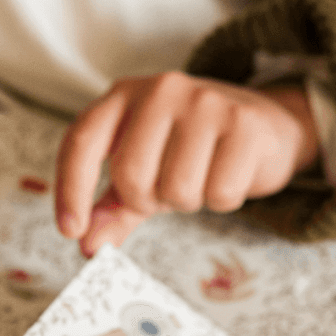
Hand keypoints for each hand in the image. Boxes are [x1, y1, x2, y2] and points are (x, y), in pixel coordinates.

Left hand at [55, 72, 319, 256]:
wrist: (264, 124)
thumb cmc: (191, 150)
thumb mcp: (144, 172)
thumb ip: (112, 208)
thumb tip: (86, 245)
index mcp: (123, 95)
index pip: (82, 141)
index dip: (70, 190)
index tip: (71, 230)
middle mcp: (161, 90)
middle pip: (131, 175)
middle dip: (147, 200)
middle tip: (167, 190)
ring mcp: (205, 102)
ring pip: (177, 189)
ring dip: (188, 201)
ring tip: (200, 178)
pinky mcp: (244, 123)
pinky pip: (220, 192)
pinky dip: (223, 200)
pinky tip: (228, 174)